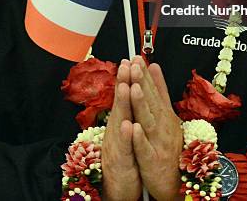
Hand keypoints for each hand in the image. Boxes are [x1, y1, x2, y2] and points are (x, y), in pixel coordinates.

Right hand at [101, 60, 141, 200]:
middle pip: (120, 104)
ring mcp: (116, 145)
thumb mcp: (126, 130)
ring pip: (119, 122)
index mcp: (121, 121)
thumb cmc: (124, 157)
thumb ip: (128, 109)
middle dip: (123, 83)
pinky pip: (124, 148)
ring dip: (123, 104)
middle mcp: (115, 130)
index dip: (127, 77)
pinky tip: (129, 125)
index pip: (125, 96)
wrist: (118, 188)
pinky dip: (126, 136)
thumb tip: (130, 87)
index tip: (130, 59)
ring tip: (126, 87)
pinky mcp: (120, 162)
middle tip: (126, 64)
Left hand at [129, 56, 183, 200]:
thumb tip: (154, 65)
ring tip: (134, 88)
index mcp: (163, 113)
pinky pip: (145, 148)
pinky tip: (135, 127)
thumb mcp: (166, 114)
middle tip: (135, 65)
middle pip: (150, 101)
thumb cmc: (167, 143)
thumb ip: (159, 89)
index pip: (153, 89)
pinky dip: (140, 138)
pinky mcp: (152, 160)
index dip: (145, 74)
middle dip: (142, 82)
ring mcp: (157, 142)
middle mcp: (161, 124)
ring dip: (141, 104)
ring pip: (148, 120)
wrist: (174, 179)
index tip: (137, 58)